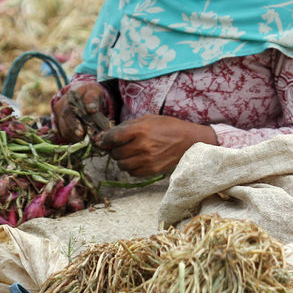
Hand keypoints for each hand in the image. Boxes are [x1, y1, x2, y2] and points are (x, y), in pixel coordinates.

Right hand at [53, 79, 111, 142]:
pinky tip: (82, 137)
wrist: (84, 93)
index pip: (68, 112)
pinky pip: (65, 133)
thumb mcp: (94, 92)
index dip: (74, 123)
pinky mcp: (60, 122)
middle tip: (85, 138)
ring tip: (86, 137)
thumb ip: (92, 100)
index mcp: (68, 97)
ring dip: (74, 136)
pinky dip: (73, 137)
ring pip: (63, 130)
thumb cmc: (90, 93)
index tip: (81, 132)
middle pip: (64, 123)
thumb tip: (91, 110)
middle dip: (74, 133)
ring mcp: (58, 115)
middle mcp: (60, 106)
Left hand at [97, 115, 216, 176]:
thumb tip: (108, 134)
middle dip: (114, 150)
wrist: (189, 140)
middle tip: (119, 146)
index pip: (113, 137)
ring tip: (129, 154)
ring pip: (122, 165)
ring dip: (122, 160)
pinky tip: (137, 160)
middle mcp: (142, 145)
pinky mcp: (152, 170)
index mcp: (141, 130)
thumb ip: (128, 126)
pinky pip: (132, 173)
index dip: (104, 140)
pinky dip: (131, 168)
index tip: (103, 140)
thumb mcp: (149, 119)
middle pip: (116, 153)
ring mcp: (147, 160)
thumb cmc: (168, 126)